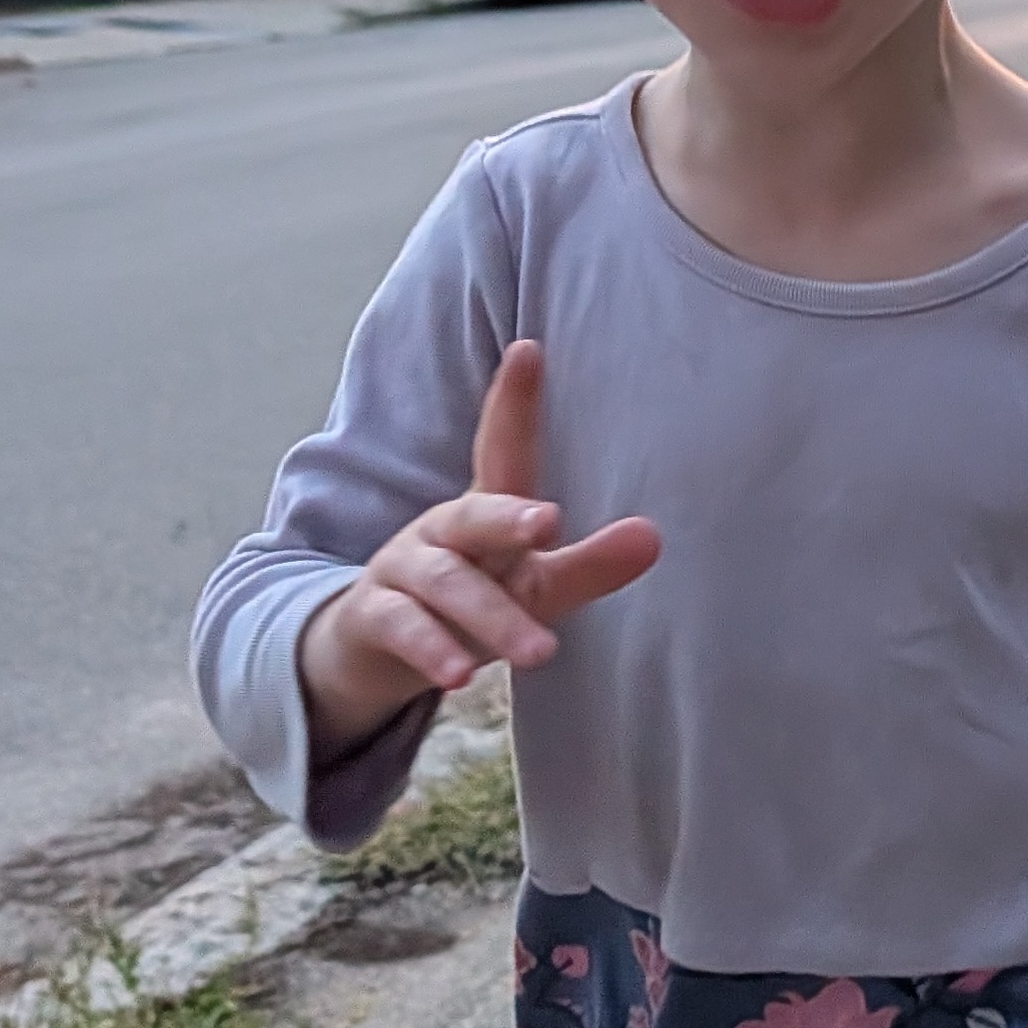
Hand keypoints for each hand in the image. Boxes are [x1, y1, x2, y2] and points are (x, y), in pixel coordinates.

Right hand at [299, 341, 659, 761]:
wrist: (373, 647)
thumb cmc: (471, 601)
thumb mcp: (532, 586)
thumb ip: (588, 566)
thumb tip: (654, 538)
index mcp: (485, 511)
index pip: (502, 451)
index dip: (513, 404)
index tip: (529, 350)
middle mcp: (442, 530)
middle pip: (474, 516)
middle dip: (508, 516)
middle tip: (549, 521)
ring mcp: (403, 570)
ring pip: (445, 584)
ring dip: (491, 616)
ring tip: (540, 653)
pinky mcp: (374, 616)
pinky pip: (403, 628)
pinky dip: (431, 651)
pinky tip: (459, 677)